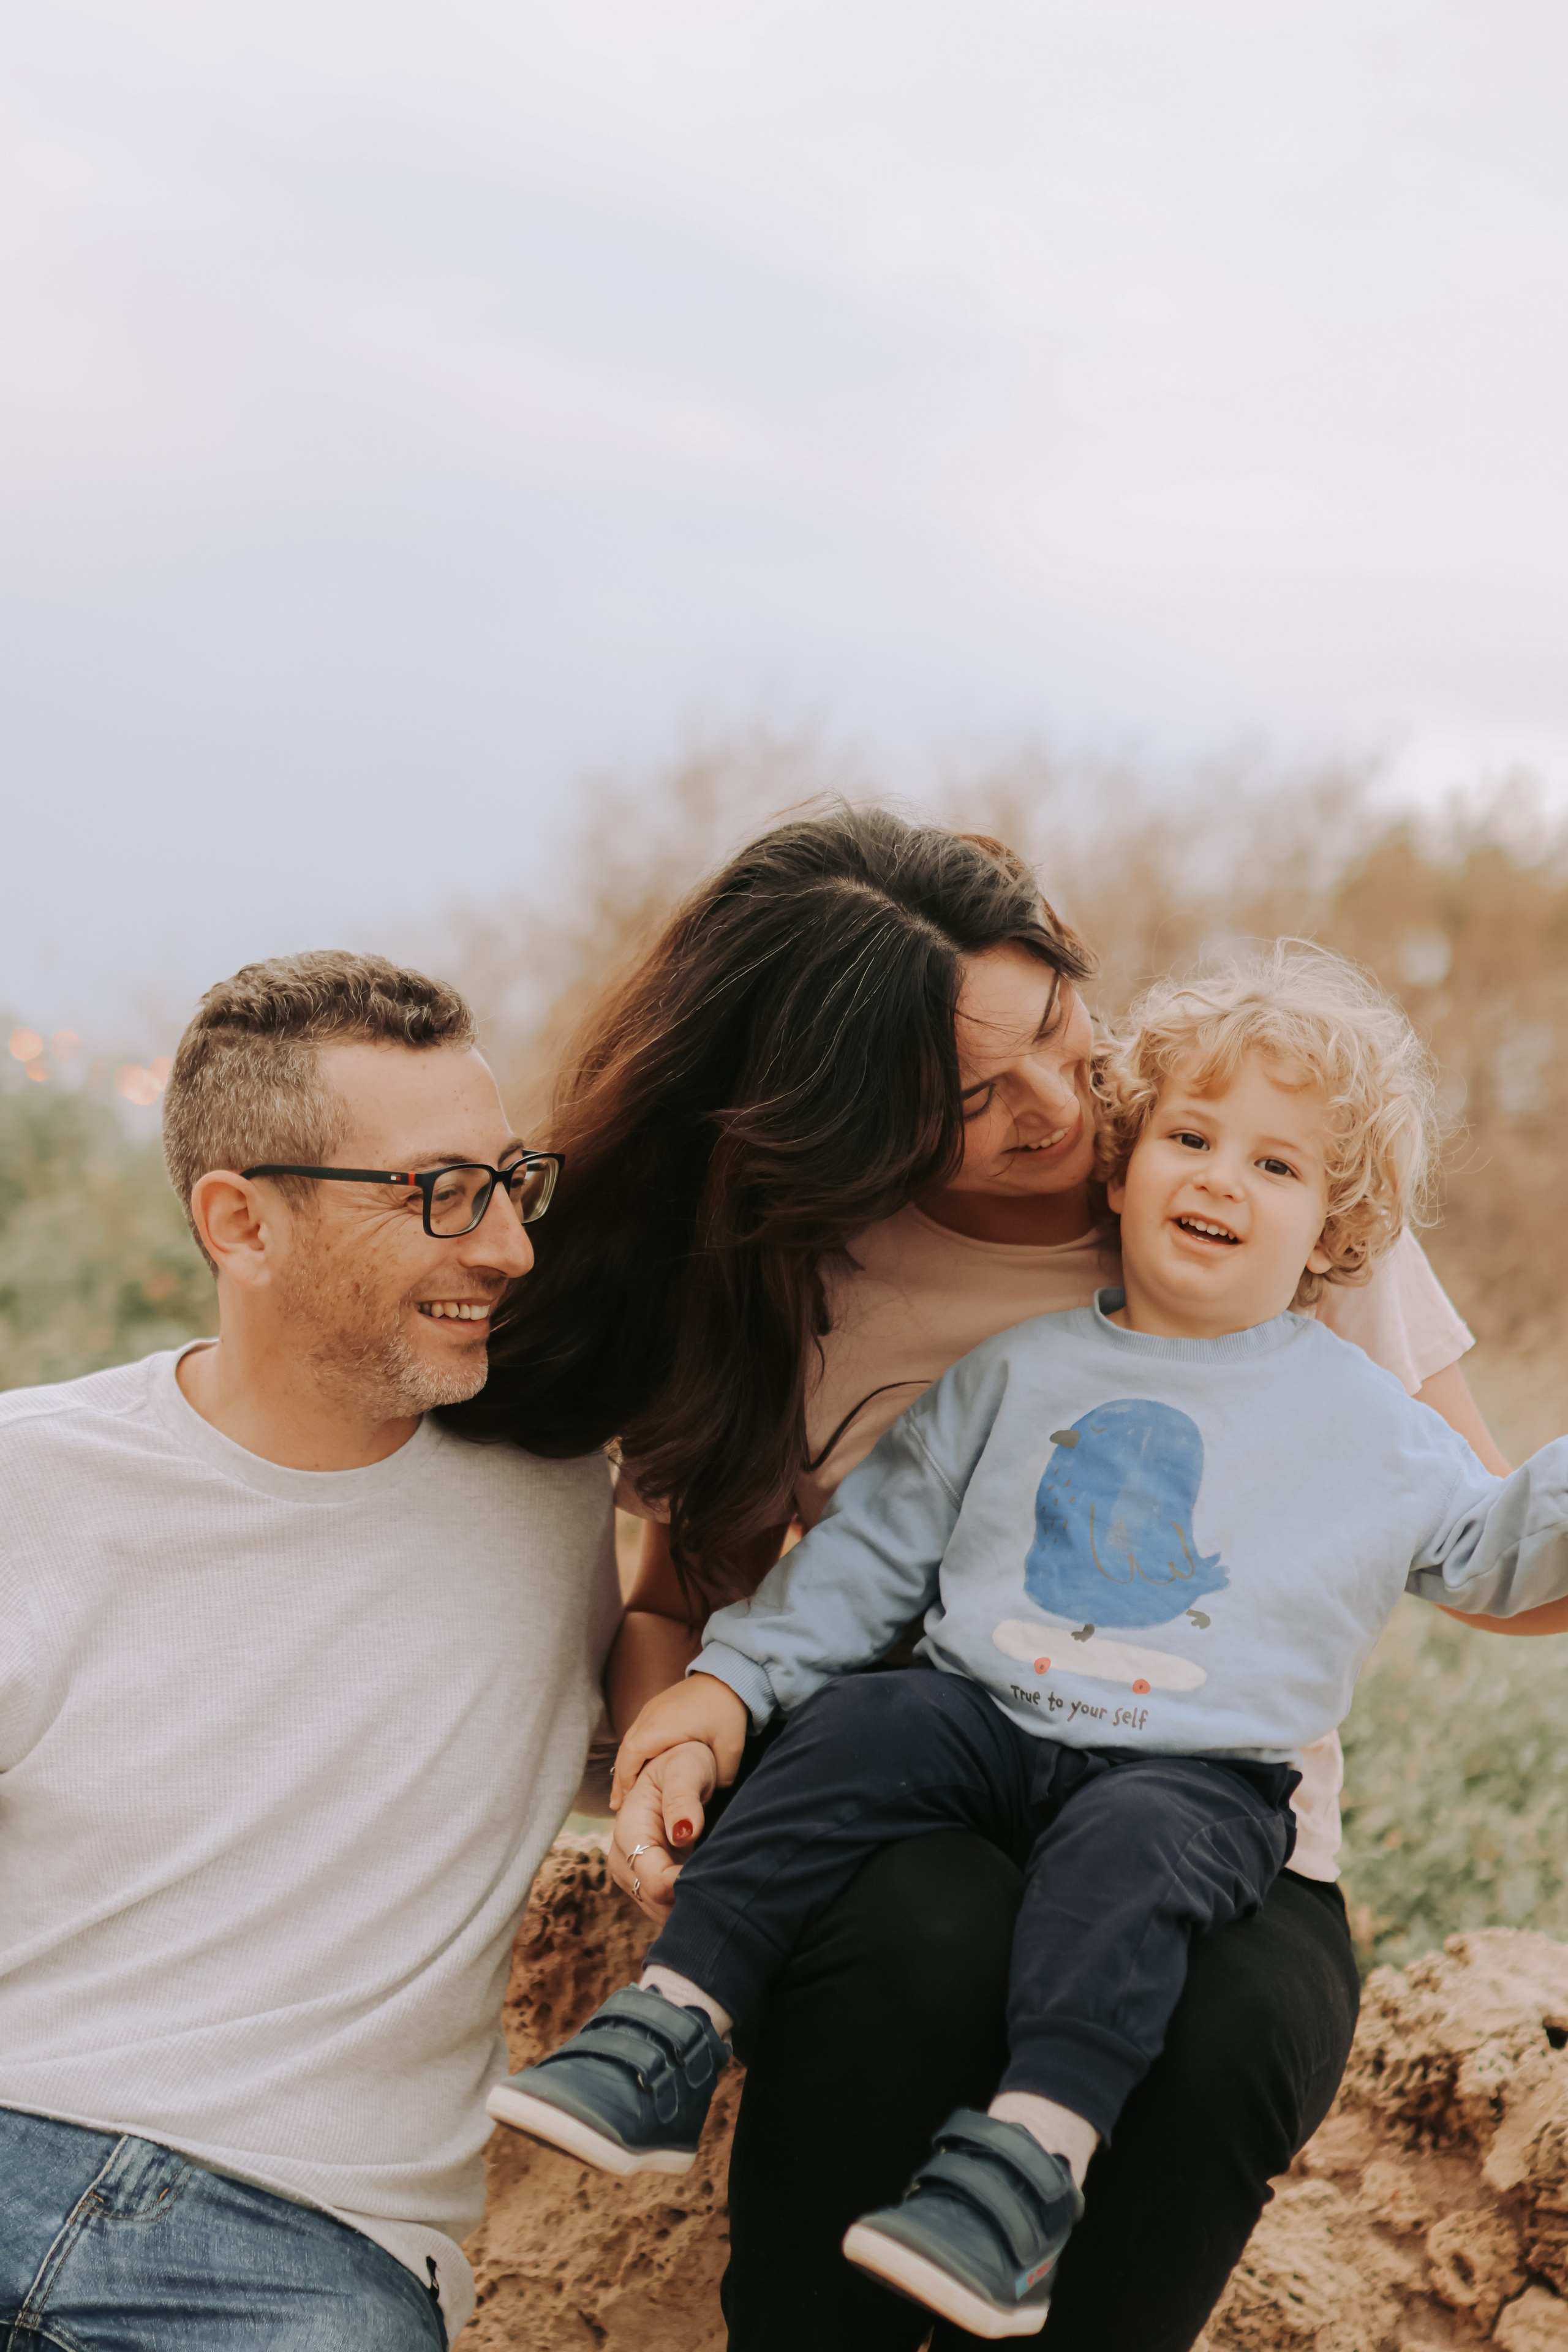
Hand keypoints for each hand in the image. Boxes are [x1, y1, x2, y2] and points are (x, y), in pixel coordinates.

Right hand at [608, 1743, 718, 1920]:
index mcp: (629, 1830)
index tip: (718, 1882)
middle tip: (728, 1890)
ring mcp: (631, 1871)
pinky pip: (664, 1904)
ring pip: (660, 1909)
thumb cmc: (684, 1759)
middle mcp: (622, 1856)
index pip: (654, 1881)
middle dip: (688, 1901)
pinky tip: (709, 1891)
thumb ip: (682, 1799)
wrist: (677, 1762)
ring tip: (721, 1889)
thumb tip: (682, 1833)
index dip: (685, 1888)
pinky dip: (685, 1903)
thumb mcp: (686, 1769)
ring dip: (688, 1905)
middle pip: (655, 1901)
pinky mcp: (645, 1878)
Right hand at [610, 1671, 750, 1811]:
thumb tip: (713, 1794)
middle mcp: (651, 1716)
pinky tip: (638, 1765)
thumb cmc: (727, 1708)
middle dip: (620, 1778)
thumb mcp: (730, 1747)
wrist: (729, 1672)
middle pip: (625, 1750)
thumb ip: (721, 1776)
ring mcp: (652, 1709)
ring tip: (623, 1792)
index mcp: (662, 1726)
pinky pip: (638, 1732)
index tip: (625, 1802)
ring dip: (625, 1765)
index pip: (632, 1755)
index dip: (625, 1779)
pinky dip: (634, 1752)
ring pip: (630, 1741)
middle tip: (617, 1805)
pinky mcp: (658, 1706)